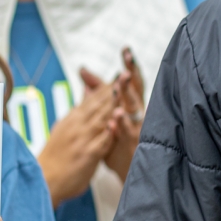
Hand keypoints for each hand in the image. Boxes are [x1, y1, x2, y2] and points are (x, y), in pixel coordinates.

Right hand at [38, 78, 116, 206]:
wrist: (43, 180)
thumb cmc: (56, 155)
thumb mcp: (65, 127)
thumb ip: (79, 109)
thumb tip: (87, 89)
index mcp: (73, 119)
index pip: (93, 98)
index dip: (107, 85)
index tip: (120, 73)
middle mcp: (77, 126)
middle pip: (98, 104)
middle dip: (113, 88)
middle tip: (126, 73)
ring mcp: (82, 139)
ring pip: (100, 118)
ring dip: (113, 104)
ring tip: (123, 90)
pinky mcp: (87, 154)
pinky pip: (101, 141)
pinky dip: (109, 131)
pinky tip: (117, 122)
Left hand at [102, 48, 145, 182]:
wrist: (125, 170)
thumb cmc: (118, 140)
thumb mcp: (107, 112)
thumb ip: (96, 90)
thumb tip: (83, 70)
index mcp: (131, 105)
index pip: (131, 82)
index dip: (129, 66)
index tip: (126, 51)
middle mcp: (137, 115)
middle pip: (135, 91)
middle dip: (132, 76)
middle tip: (128, 62)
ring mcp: (137, 129)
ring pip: (133, 111)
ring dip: (126, 98)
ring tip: (120, 85)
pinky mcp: (133, 145)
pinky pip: (127, 134)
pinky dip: (121, 125)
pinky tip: (115, 118)